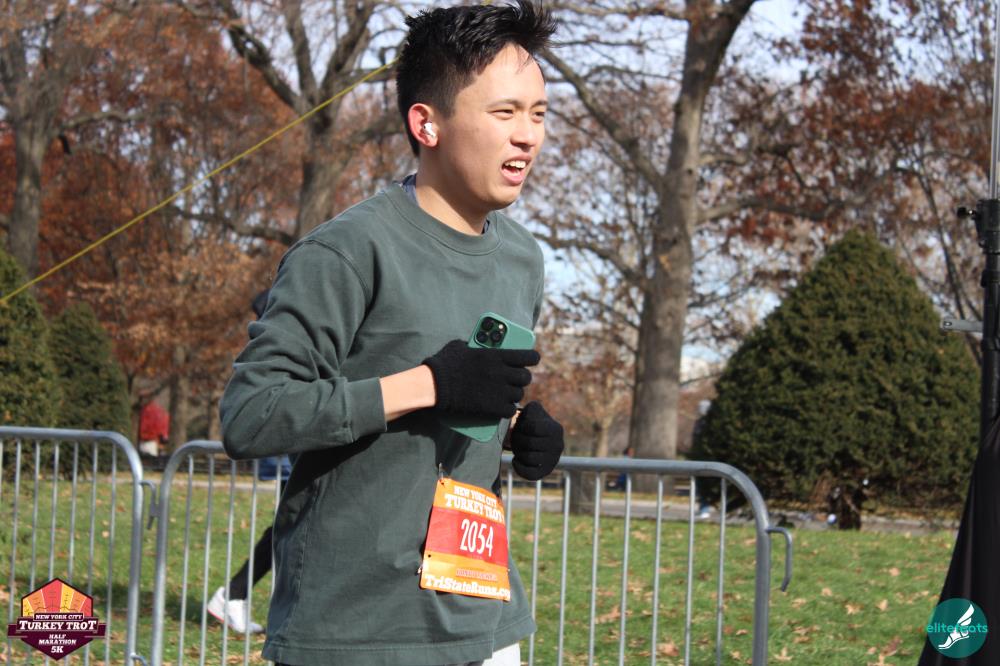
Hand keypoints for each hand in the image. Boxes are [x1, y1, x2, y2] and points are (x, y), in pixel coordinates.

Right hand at [423, 340, 539, 418]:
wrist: (434, 386)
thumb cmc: (445, 364)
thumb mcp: (460, 347)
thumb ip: (475, 345)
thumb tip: (479, 344)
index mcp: (496, 355)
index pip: (528, 356)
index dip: (533, 358)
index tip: (533, 359)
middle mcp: (501, 372)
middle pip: (525, 377)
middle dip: (522, 378)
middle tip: (516, 380)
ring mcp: (498, 391)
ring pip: (519, 395)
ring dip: (515, 394)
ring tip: (508, 394)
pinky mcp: (492, 407)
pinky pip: (510, 410)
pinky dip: (507, 409)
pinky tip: (503, 408)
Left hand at [510, 401, 562, 480]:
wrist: (537, 437)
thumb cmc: (531, 422)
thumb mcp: (532, 410)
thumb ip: (531, 408)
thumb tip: (529, 415)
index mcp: (556, 428)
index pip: (532, 428)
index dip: (521, 426)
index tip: (522, 426)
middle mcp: (559, 445)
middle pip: (528, 444)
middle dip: (517, 439)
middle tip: (516, 437)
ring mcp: (553, 459)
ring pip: (529, 458)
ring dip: (518, 452)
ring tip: (518, 447)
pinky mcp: (546, 471)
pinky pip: (532, 475)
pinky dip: (520, 468)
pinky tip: (516, 460)